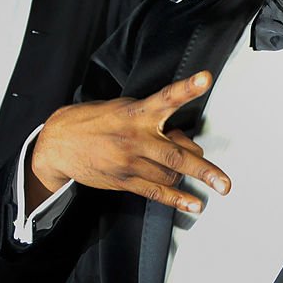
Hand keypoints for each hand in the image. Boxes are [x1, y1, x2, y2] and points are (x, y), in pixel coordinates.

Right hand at [30, 72, 229, 212]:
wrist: (58, 144)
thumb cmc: (97, 121)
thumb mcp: (125, 108)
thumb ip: (156, 120)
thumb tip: (184, 139)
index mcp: (137, 112)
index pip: (166, 97)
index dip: (187, 88)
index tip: (205, 79)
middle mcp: (136, 138)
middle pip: (175, 155)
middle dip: (203, 169)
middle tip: (224, 181)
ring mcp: (130, 162)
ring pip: (171, 175)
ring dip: (190, 176)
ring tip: (204, 176)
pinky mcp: (124, 180)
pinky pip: (155, 192)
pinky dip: (177, 200)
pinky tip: (194, 204)